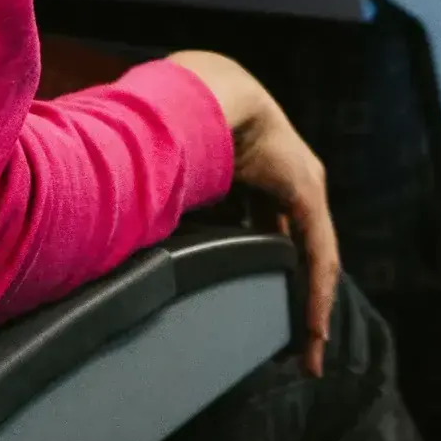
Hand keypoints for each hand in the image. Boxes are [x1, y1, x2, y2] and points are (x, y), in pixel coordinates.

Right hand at [168, 51, 338, 375]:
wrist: (203, 92)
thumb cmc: (179, 127)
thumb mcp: (181, 185)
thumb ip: (171, 209)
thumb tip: (122, 238)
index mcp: (251, 177)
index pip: (264, 230)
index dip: (261, 269)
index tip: (249, 312)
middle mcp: (285, 181)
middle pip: (296, 251)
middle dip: (296, 297)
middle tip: (296, 347)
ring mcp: (302, 185)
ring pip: (313, 259)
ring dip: (311, 304)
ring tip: (307, 348)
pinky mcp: (308, 192)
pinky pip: (318, 253)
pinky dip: (315, 292)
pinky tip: (313, 326)